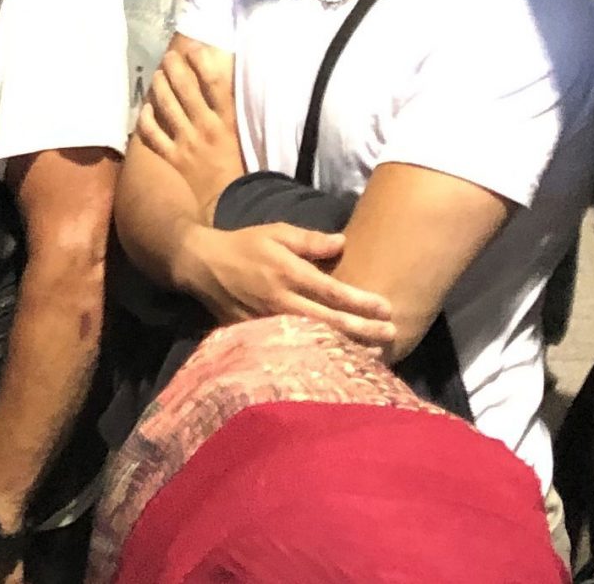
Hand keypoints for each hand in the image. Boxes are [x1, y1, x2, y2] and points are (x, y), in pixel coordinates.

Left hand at [137, 48, 244, 219]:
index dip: (202, 61)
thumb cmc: (244, 169)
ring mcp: (188, 143)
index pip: (215, 83)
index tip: (193, 48)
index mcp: (229, 121)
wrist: (234, 204)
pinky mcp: (174, 159)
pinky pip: (154, 136)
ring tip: (158, 75)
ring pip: (167, 107)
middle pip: (186, 89)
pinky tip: (145, 109)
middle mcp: (207, 128)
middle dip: (175, 69)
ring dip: (160, 87)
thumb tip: (229, 88)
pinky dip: (146, 120)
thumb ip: (237, 114)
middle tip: (169, 56)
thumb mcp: (247, 137)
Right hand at [183, 223, 397, 343]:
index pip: (332, 292)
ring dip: (347, 347)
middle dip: (363, 330)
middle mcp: (281, 302)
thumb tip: (343, 243)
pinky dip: (319, 355)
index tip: (386, 307)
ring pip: (315, 341)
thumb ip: (309, 240)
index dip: (361, 302)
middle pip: (330, 321)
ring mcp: (270, 324)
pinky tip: (339, 361)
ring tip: (375, 353)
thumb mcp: (276, 232)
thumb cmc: (244, 245)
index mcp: (288, 273)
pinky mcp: (259, 337)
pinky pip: (295, 349)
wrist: (202, 266)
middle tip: (391, 333)